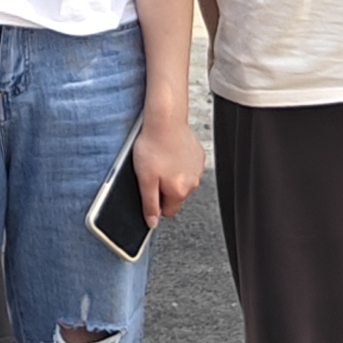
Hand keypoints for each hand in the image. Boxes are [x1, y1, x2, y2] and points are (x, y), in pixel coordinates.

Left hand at [135, 106, 204, 225]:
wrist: (165, 120)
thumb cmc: (153, 146)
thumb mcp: (144, 179)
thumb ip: (149, 203)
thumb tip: (152, 222)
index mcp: (179, 191)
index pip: (168, 212)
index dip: (155, 203)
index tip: (149, 190)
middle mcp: (193, 182)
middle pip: (175, 195)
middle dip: (163, 187)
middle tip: (151, 171)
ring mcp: (197, 168)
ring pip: (181, 180)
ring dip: (170, 174)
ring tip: (159, 158)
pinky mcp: (198, 155)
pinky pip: (186, 165)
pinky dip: (177, 161)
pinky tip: (168, 151)